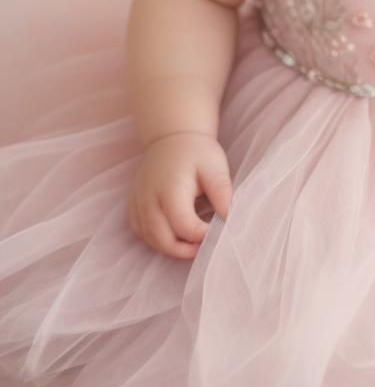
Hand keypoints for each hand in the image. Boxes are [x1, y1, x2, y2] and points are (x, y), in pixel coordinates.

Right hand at [127, 131, 231, 258]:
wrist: (172, 137)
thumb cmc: (197, 152)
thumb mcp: (215, 167)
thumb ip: (222, 193)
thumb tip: (229, 219)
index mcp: (170, 188)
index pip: (184, 226)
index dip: (202, 235)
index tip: (216, 230)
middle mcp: (149, 199)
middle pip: (163, 240)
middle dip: (185, 250)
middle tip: (204, 245)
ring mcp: (137, 203)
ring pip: (150, 240)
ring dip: (171, 248)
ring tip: (192, 242)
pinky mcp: (133, 206)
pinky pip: (141, 232)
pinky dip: (157, 240)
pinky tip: (174, 235)